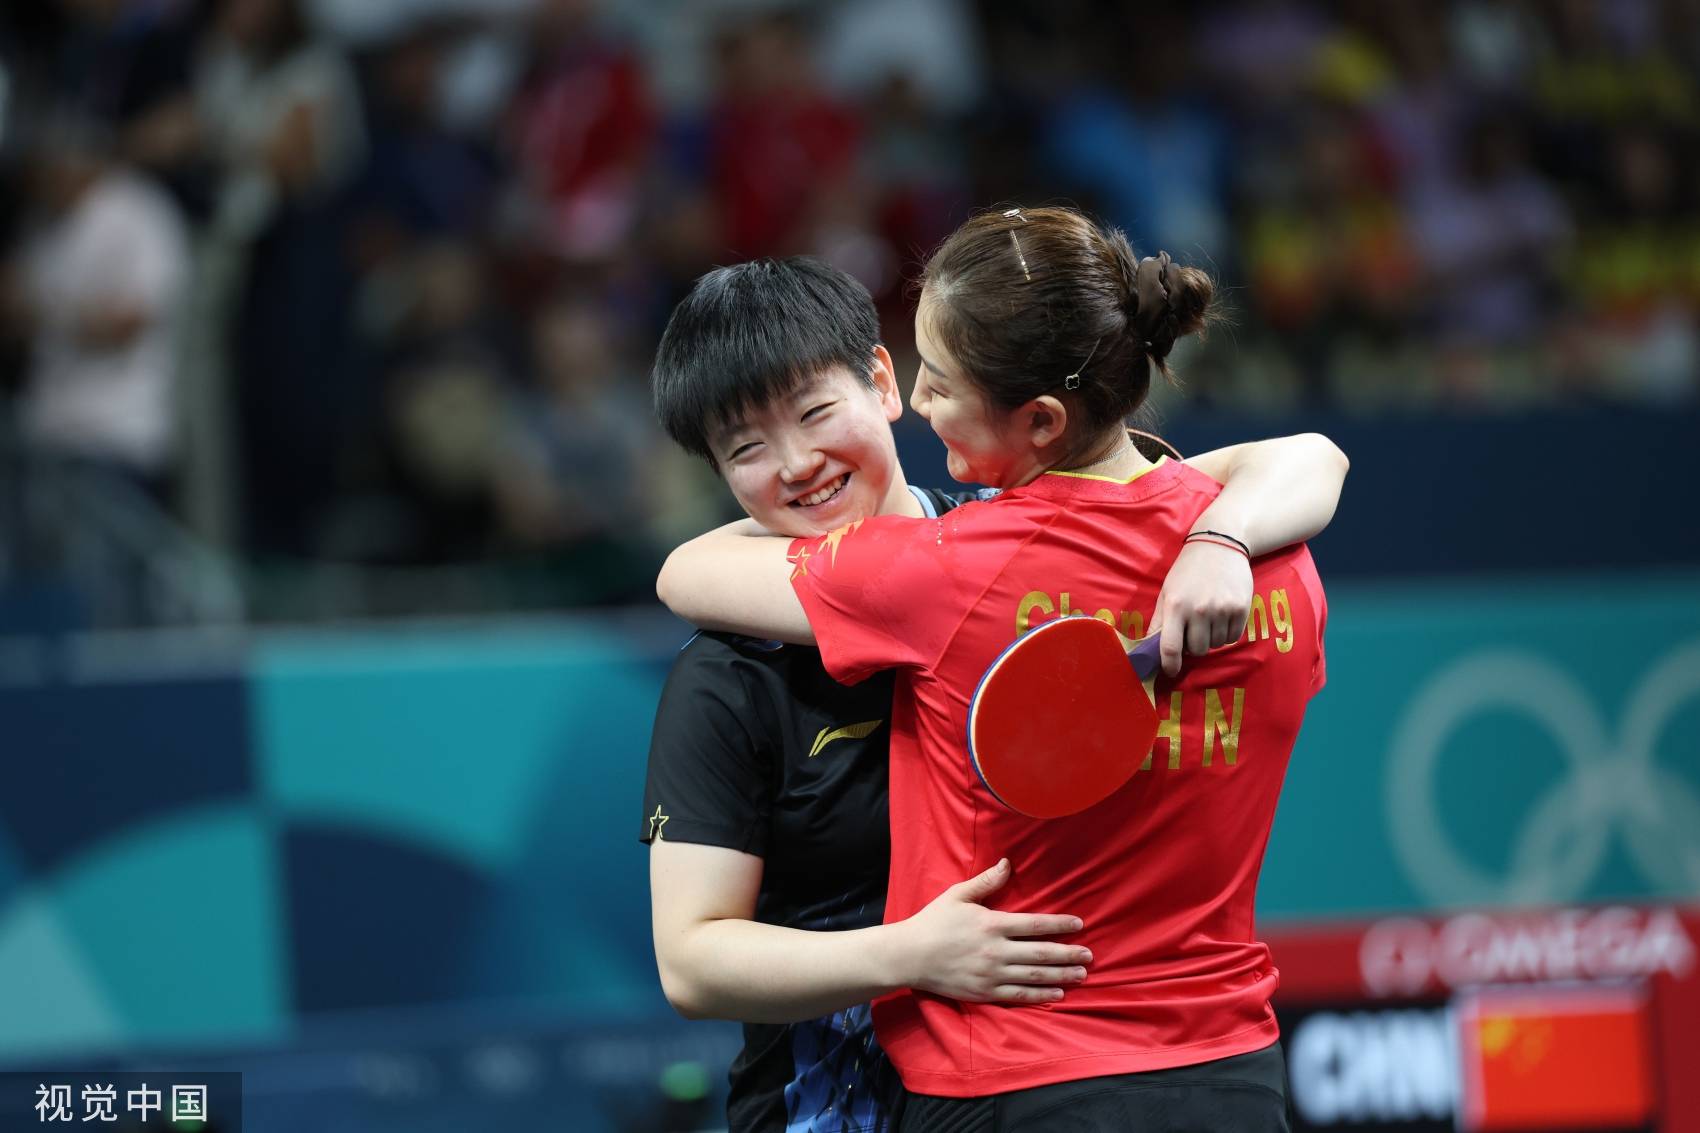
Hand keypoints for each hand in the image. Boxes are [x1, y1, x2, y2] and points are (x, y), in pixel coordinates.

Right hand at [897, 859, 1090, 1004]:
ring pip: (1035, 977)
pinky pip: (1019, 996)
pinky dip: (1041, 995)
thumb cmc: (933, 922)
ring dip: (1062, 975)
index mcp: (992, 924)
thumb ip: (986, 882)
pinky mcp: (985, 992)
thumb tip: (1008, 863)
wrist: (909, 956)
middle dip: (1069, 953)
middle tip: (1090, 955)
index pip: (1035, 924)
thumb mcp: (958, 895)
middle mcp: (996, 950)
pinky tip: (1058, 993)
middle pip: (1041, 953)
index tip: (1080, 925)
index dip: (1061, 925)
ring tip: (1082, 974)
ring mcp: (991, 974)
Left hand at [1150, 538, 1251, 675]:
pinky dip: (1226, 633)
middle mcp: (1199, 609)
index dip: (1169, 665)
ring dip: (1211, 638)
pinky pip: (1232, 637)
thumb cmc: (1188, 571)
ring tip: (1208, 618)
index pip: (1170, 647)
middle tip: (1193, 630)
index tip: (1170, 670)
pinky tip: (1222, 616)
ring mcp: (1222, 610)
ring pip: (1215, 645)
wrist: (1220, 543)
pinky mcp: (1241, 609)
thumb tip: (1147, 650)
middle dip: (1193, 646)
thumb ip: (1159, 622)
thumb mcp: (1167, 592)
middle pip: (1197, 650)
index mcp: (1176, 605)